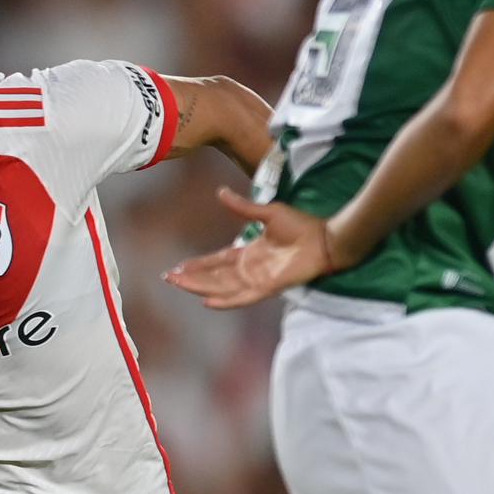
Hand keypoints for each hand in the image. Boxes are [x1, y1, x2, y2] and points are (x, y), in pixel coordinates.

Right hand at [163, 188, 338, 309]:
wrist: (325, 238)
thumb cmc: (301, 225)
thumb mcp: (267, 212)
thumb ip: (243, 207)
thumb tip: (220, 192)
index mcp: (249, 253)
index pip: (217, 260)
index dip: (198, 264)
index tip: (179, 266)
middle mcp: (249, 269)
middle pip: (213, 276)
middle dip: (191, 277)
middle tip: (169, 278)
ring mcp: (257, 279)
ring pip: (221, 287)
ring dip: (200, 287)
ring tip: (179, 285)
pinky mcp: (268, 287)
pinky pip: (242, 297)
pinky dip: (225, 300)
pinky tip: (207, 301)